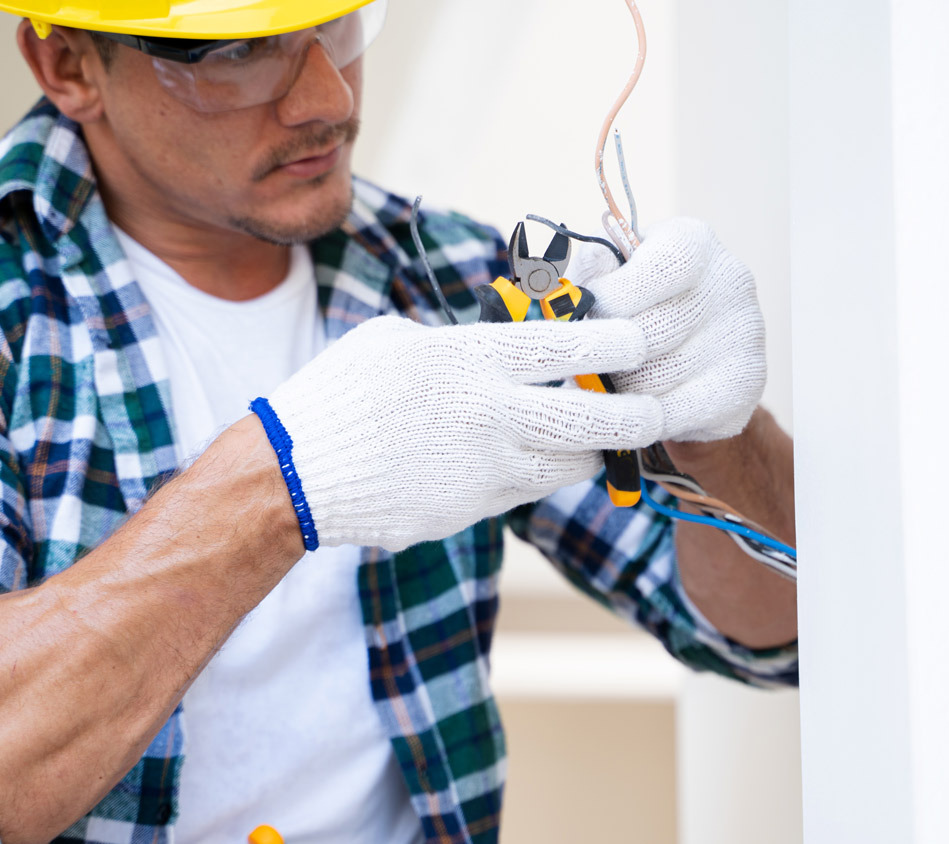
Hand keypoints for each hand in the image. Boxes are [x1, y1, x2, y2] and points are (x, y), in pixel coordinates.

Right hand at [262, 315, 661, 550]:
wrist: (295, 475)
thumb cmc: (339, 395)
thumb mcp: (397, 341)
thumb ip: (460, 343)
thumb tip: (500, 344)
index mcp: (469, 359)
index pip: (566, 345)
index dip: (615, 341)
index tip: (639, 339)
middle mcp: (488, 414)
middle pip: (592, 420)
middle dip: (636, 416)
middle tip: (652, 410)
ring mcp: (483, 470)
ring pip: (570, 465)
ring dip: (588, 451)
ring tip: (595, 438)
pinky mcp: (472, 510)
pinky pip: (525, 490)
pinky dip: (535, 474)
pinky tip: (523, 459)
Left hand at [569, 218, 766, 442]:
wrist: (690, 359)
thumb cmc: (635, 307)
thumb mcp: (609, 276)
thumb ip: (590, 277)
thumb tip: (568, 298)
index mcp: (693, 243)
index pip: (658, 269)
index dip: (612, 299)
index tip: (582, 319)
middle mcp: (730, 281)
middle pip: (650, 333)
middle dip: (607, 355)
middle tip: (585, 364)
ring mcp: (744, 335)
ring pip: (655, 380)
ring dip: (618, 391)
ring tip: (610, 383)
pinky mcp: (746, 386)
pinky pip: (671, 413)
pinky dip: (637, 417)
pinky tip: (626, 410)